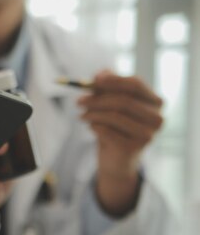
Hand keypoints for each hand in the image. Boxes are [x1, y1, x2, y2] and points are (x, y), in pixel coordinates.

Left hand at [79, 70, 163, 215]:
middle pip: (123, 100)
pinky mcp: (134, 148)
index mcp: (155, 103)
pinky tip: (91, 127)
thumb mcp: (111, 106)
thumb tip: (99, 74)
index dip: (113, 80)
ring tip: (82, 115)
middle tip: (78, 100)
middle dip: (97, 98)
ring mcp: (147, 134)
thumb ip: (107, 88)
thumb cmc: (115, 128)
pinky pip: (107, 131)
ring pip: (114, 115)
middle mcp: (156, 118)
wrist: (117, 161)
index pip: (135, 85)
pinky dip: (94, 126)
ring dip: (92, 113)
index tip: (93, 80)